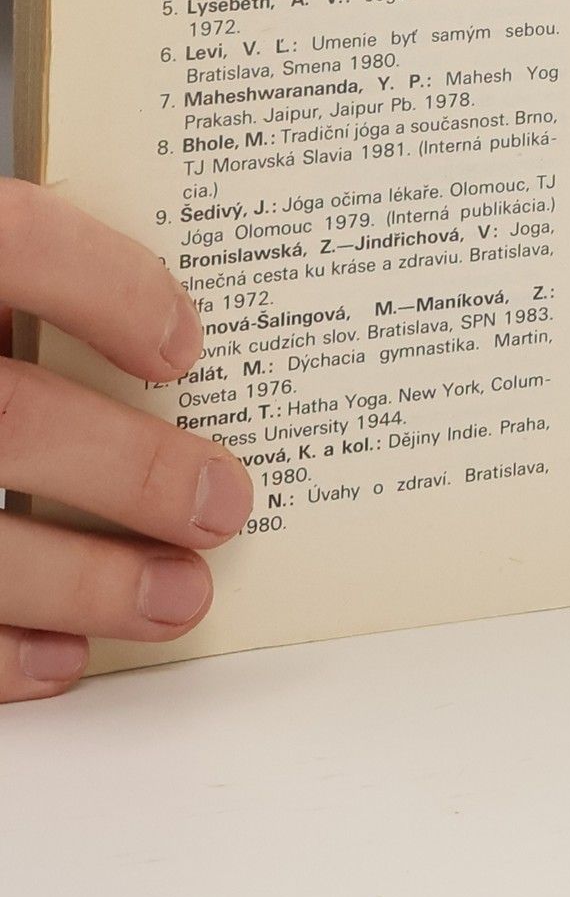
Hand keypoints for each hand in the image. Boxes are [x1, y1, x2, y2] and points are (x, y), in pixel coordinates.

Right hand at [0, 185, 251, 701]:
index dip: (106, 287)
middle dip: (128, 470)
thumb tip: (154, 331)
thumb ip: (9, 280)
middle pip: (3, 417)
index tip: (182, 343)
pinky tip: (58, 655)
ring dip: (81, 580)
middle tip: (221, 502)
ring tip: (177, 595)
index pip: (9, 241)